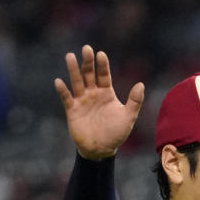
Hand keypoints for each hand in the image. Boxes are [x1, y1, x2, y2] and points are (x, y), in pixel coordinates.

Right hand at [54, 45, 144, 159]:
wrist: (101, 149)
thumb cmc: (116, 133)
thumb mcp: (128, 117)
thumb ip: (134, 101)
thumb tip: (141, 84)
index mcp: (107, 93)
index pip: (104, 75)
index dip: (102, 65)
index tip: (101, 54)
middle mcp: (93, 94)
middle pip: (89, 74)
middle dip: (87, 62)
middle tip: (86, 49)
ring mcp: (82, 101)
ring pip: (77, 82)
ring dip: (73, 70)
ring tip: (70, 56)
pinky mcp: (72, 110)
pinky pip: (67, 98)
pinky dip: (63, 90)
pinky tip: (59, 81)